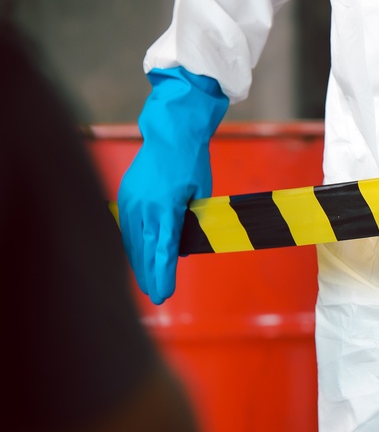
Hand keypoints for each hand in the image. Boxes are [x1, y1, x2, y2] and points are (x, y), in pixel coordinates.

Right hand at [117, 67, 226, 303]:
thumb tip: (182, 249)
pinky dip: (130, 245)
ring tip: (145, 284)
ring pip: (131, 240)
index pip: (164, 249)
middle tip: (156, 298)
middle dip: (149, 275)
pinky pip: (126, 227)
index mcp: (165, 207)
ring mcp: (130, 200)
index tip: (164, 293)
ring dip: (138, 263)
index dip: (163, 273)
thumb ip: (192, 221)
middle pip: (144, 249)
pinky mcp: (125, 195)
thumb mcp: (201, 194)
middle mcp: (143, 206)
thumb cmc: (191, 163)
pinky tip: (135, 259)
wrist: (170, 133)